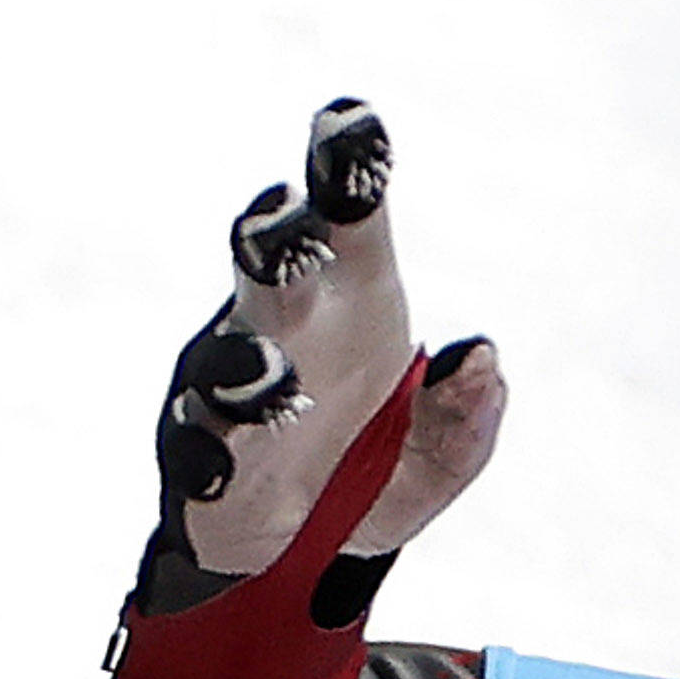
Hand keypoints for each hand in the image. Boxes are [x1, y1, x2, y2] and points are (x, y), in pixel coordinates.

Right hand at [152, 95, 419, 585]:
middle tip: (288, 230)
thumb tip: (484, 361)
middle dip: (274, 240)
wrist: (299, 555)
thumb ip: (467, 418)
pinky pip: (194, 448)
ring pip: (225, 360)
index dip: (348, 168)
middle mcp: (282, 327)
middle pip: (271, 265)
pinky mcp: (197, 458)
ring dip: (246, 365)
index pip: (349, 219)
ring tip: (273, 379)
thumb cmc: (370, 470)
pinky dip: (208, 454)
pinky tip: (223, 471)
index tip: (354, 123)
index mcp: (351, 300)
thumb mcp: (438, 459)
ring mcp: (230, 391)